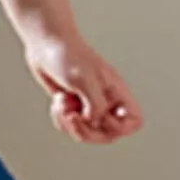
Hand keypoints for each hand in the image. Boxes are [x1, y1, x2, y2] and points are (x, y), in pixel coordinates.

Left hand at [23, 30, 142, 145]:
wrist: (45, 45)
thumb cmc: (67, 56)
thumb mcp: (85, 80)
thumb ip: (96, 105)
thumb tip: (94, 123)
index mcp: (116, 92)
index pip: (134, 121)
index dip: (120, 127)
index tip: (102, 117)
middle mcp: (105, 101)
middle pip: (107, 134)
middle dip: (87, 131)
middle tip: (72, 117)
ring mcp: (87, 105)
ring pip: (86, 133)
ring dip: (70, 124)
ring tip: (61, 103)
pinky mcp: (71, 107)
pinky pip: (70, 127)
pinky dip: (60, 119)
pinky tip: (57, 102)